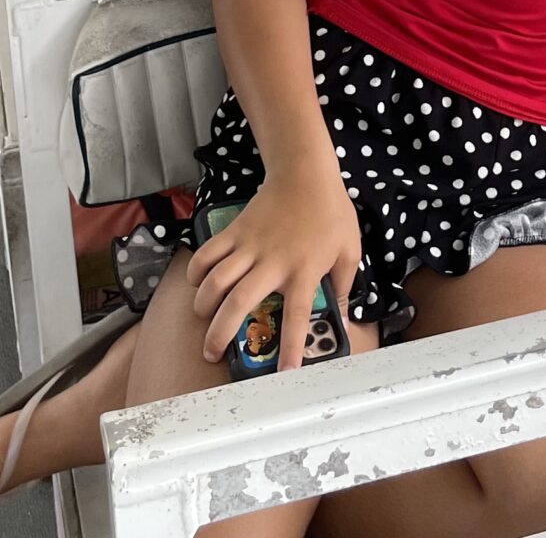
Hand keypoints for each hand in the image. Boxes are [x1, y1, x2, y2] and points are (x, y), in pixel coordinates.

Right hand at [189, 173, 363, 371]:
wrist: (305, 173)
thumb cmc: (330, 212)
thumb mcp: (349, 250)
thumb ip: (345, 287)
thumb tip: (345, 318)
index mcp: (303, 271)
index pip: (296, 316)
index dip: (291, 347)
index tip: (285, 372)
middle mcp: (272, 263)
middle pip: (239, 304)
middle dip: (220, 333)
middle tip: (212, 353)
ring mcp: (249, 247)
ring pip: (216, 281)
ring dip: (203, 305)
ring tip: (203, 320)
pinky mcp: (234, 232)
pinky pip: (207, 253)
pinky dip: (196, 270)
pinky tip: (197, 283)